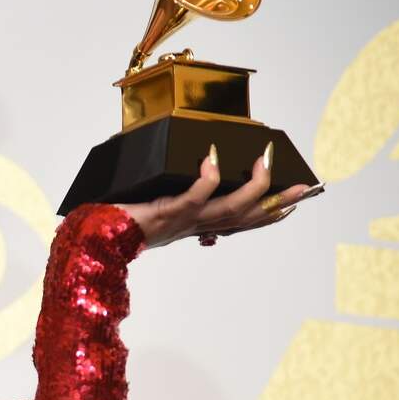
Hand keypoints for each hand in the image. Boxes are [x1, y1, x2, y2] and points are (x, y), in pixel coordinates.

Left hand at [113, 142, 322, 249]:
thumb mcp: (154, 210)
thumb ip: (173, 197)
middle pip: (244, 217)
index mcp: (193, 227)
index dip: (266, 215)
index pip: (237, 222)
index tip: (290, 204)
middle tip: (303, 188)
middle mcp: (192, 227)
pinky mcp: (163, 212)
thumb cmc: (121, 221)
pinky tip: (211, 161)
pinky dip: (204, 181)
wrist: (95, 239)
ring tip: (264, 163)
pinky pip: (191, 198)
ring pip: (227, 209)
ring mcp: (181, 221)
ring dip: (251, 188)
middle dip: (275, 203)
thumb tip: (191, 170)